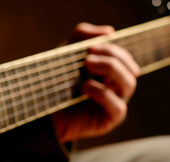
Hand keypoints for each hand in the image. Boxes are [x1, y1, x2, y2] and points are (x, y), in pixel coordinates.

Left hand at [52, 23, 139, 142]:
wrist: (39, 109)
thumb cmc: (54, 81)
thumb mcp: (66, 54)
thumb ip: (82, 36)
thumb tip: (110, 31)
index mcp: (109, 72)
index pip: (123, 57)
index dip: (111, 49)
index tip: (90, 47)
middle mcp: (115, 88)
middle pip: (130, 69)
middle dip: (111, 59)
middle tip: (88, 58)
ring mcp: (113, 104)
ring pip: (129, 84)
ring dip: (111, 70)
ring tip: (86, 67)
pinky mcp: (107, 120)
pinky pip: (118, 107)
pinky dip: (104, 93)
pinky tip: (86, 87)